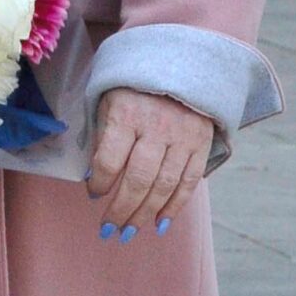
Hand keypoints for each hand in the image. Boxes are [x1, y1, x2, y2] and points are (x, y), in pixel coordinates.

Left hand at [86, 86, 214, 239]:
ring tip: (129, 232)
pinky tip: (160, 223)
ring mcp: (183, 136)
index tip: (93, 194)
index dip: (99, 183)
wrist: (181, 63)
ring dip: (145, 214)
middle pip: (138, 179)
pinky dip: (175, 206)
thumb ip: (103, 138)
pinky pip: (189, 182)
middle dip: (121, 210)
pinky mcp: (202, 143)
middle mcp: (157, 126)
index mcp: (127, 113)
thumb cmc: (134, 89)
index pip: (110, 160)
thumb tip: (96, 180)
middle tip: (109, 230)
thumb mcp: (109, 102)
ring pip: (164, 185)